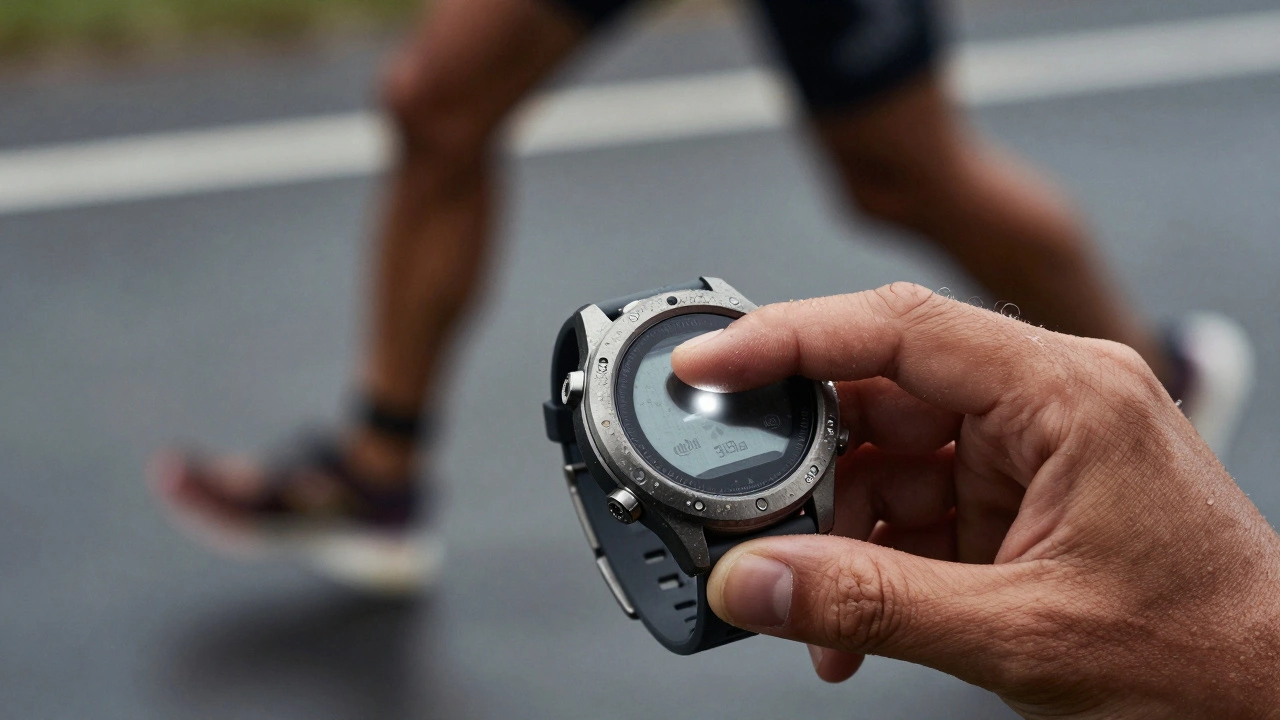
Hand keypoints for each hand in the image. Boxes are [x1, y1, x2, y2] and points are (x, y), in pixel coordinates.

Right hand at [671, 283, 1279, 718]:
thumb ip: (869, 603)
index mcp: (1064, 394)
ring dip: (838, 535)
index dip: (785, 339)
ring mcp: (1030, 452)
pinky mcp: (1018, 498)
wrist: (1274, 701)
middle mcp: (1043, 404)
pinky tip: (854, 622)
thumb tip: (756, 582)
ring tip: (816, 608)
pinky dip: (873, 560)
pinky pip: (915, 507)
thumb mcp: (1021, 633)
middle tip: (752, 523)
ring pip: (887, 459)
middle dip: (809, 471)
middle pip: (878, 397)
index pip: (896, 330)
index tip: (706, 367)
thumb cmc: (1207, 654)